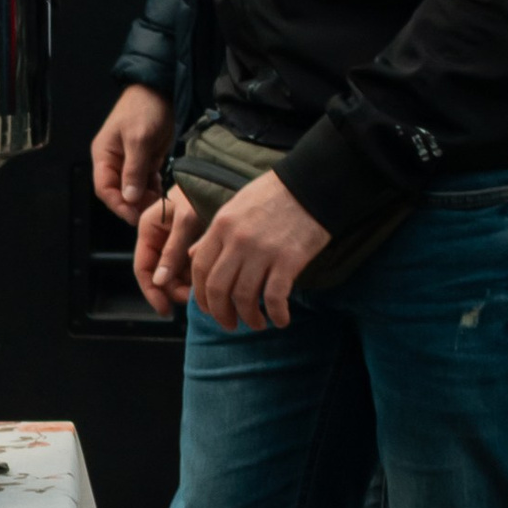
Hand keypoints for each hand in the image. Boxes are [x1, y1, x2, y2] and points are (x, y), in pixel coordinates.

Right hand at [93, 83, 173, 225]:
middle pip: (118, 191)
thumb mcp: (139, 139)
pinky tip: (162, 193)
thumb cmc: (144, 109)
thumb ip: (133, 170)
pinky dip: (153, 188)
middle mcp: (114, 161)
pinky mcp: (146, 158)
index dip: (117, 204)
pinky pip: (147, 180)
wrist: (162, 88)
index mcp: (104, 155)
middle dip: (132, 204)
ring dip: (144, 198)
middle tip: (150, 213)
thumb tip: (129, 198)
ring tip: (158, 205)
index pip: (104, 188)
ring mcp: (130, 160)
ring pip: (134, 188)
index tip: (133, 216)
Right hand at [133, 188, 198, 316]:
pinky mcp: (191, 241)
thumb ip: (172, 251)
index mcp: (149, 229)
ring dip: (187, 284)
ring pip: (176, 272)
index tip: (166, 310)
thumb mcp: (186, 220)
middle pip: (160, 274)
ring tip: (204, 290)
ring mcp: (175, 240)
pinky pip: (190, 265)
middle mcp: (159, 236)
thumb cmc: (202, 190)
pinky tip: (210, 279)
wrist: (225, 174)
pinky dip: (198, 274)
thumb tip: (159, 282)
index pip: (143, 268)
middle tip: (194, 299)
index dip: (152, 292)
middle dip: (174, 290)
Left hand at [188, 167, 329, 329]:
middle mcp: (237, 241)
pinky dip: (277, 314)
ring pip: (244, 297)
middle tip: (230, 324)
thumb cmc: (274, 195)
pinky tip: (281, 320)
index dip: (201, 296)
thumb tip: (193, 257)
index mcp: (221, 227)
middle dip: (221, 314)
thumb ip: (214, 234)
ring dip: (249, 317)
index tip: (210, 309)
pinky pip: (275, 297)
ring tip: (258, 324)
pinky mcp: (288, 259)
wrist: (313, 182)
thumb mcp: (235, 207)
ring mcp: (262, 251)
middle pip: (218, 289)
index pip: (200, 270)